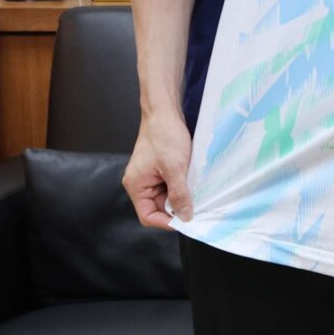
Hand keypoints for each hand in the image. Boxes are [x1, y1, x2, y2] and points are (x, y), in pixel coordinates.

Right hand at [125, 112, 194, 229]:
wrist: (164, 112)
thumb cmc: (164, 135)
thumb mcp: (175, 168)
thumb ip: (179, 194)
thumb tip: (185, 217)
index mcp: (136, 185)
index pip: (147, 216)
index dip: (166, 222)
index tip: (186, 221)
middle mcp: (140, 183)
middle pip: (158, 207)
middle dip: (177, 208)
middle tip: (197, 206)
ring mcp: (150, 176)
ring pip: (167, 197)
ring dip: (181, 196)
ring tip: (196, 190)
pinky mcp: (160, 169)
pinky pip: (171, 185)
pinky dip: (182, 186)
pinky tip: (192, 181)